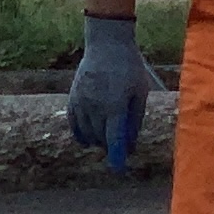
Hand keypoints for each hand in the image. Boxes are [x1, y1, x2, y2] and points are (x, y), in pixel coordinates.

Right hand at [69, 13, 155, 172]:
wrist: (107, 44)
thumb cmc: (129, 67)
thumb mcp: (140, 91)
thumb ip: (135, 118)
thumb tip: (130, 143)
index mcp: (115, 105)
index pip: (114, 139)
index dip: (116, 156)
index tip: (119, 168)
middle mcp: (95, 107)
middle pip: (101, 138)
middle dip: (112, 145)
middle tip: (123, 144)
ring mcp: (81, 103)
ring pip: (87, 134)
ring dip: (99, 140)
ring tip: (109, 135)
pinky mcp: (72, 99)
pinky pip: (74, 125)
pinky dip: (82, 134)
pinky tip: (90, 137)